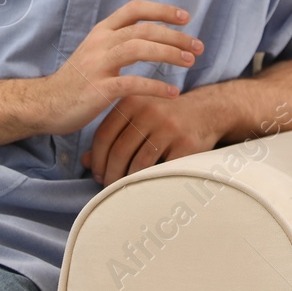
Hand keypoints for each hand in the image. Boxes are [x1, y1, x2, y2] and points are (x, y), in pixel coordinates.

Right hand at [33, 0, 204, 136]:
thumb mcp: (95, 52)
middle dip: (175, 35)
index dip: (162, 9)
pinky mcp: (98, 89)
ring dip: (169, 53)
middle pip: (143, 29)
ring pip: (139, 48)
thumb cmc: (76, 81)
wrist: (45, 103)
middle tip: (198, 46)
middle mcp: (100, 42)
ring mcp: (97, 65)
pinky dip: (155, 86)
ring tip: (190, 62)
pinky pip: (132, 83)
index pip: (135, 8)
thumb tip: (150, 35)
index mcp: (101, 31)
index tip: (185, 17)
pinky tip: (172, 93)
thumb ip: (118, 42)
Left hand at [81, 87, 225, 184]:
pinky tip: (144, 185)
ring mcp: (168, 127)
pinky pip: (160, 169)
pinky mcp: (185, 144)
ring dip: (126, 181)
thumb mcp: (136, 117)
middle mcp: (149, 111)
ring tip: (122, 189)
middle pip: (118, 151)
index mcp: (131, 101)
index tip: (96, 174)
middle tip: (107, 186)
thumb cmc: (163, 117)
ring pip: (137, 163)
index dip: (96, 160)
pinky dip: (148, 181)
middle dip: (109, 174)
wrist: (206, 110)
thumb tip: (85, 161)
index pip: (103, 135)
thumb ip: (111, 135)